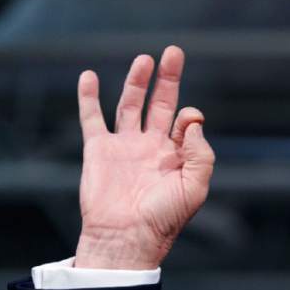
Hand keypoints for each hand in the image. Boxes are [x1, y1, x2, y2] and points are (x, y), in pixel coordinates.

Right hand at [74, 45, 214, 268]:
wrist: (127, 237)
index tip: (186, 121)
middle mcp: (151, 148)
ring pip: (130, 105)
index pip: (185, 122)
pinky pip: (92, 118)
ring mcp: (124, 147)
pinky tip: (90, 77)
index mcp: (177, 157)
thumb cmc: (164, 219)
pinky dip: (89, 97)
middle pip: (160, 104)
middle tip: (174, 52)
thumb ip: (201, 154)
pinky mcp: (99, 150)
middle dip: (167, 79)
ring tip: (145, 59)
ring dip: (137, 81)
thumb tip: (192, 121)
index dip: (189, 115)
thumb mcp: (195, 187)